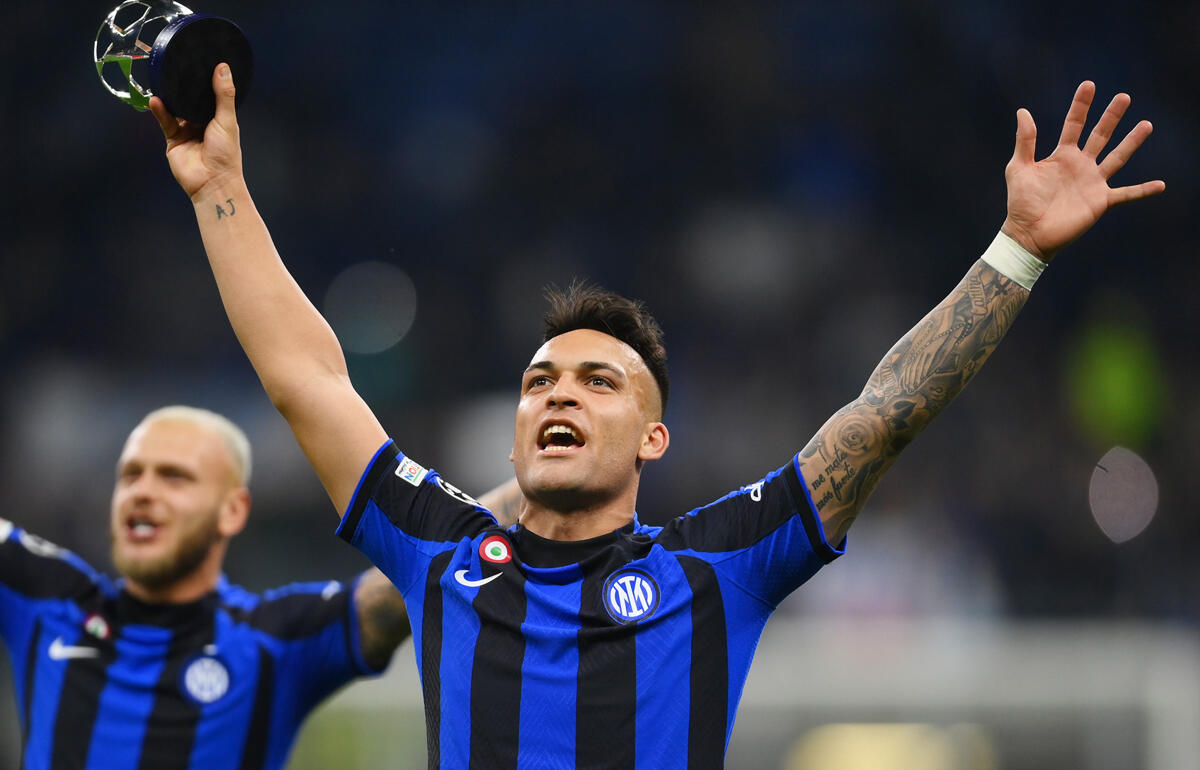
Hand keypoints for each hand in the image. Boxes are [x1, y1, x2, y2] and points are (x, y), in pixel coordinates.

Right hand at [149, 63, 242, 200]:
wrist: (212, 182)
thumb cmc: (226, 154)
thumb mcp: (226, 120)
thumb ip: (223, 95)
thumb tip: (223, 68)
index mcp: (218, 119)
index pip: (210, 96)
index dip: (205, 82)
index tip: (199, 62)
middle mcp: (202, 123)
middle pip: (190, 101)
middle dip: (184, 88)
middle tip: (177, 67)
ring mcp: (187, 131)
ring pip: (175, 109)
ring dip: (169, 97)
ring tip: (162, 80)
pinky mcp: (173, 140)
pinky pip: (165, 121)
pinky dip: (160, 111)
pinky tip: (155, 100)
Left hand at [1002, 81, 1164, 261]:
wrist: (1028, 233)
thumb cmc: (1020, 202)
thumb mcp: (1019, 167)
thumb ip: (1025, 141)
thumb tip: (1022, 111)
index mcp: (1062, 155)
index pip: (1074, 124)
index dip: (1081, 106)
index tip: (1089, 85)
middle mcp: (1081, 164)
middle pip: (1100, 135)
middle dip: (1111, 116)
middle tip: (1124, 97)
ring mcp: (1093, 182)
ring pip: (1117, 157)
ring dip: (1131, 142)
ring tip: (1146, 124)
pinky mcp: (1100, 201)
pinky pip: (1126, 194)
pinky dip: (1142, 191)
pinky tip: (1160, 185)